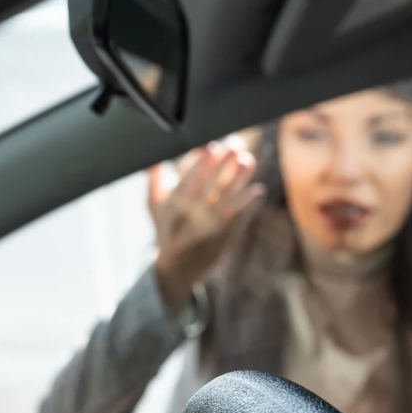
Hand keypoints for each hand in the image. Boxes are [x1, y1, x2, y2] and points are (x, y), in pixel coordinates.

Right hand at [148, 137, 264, 314]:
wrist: (178, 267)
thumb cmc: (166, 228)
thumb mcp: (154, 205)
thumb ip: (154, 178)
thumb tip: (153, 154)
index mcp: (174, 204)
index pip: (189, 178)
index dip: (202, 162)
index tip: (213, 146)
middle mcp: (191, 214)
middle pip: (211, 184)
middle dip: (225, 163)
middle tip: (236, 145)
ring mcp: (209, 225)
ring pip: (228, 197)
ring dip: (241, 178)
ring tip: (248, 161)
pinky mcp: (224, 235)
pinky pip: (240, 215)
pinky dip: (249, 202)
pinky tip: (258, 190)